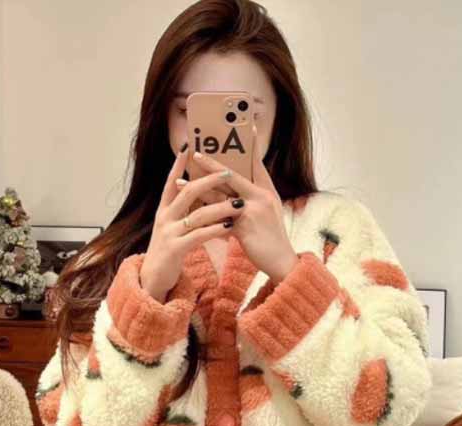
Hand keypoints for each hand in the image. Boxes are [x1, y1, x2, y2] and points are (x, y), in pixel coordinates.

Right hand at [140, 144, 245, 300]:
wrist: (152, 280)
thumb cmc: (168, 253)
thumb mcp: (173, 229)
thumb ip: (183, 214)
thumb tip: (199, 198)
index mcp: (163, 211)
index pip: (171, 183)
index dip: (179, 166)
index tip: (189, 148)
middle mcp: (164, 218)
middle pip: (186, 192)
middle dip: (208, 181)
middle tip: (228, 173)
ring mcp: (168, 233)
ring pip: (196, 215)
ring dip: (220, 208)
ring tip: (239, 204)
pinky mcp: (174, 249)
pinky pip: (198, 236)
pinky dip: (215, 230)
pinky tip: (229, 226)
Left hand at [182, 124, 298, 283]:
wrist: (282, 262)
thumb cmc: (272, 239)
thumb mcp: (266, 214)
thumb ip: (250, 201)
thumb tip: (230, 194)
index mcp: (268, 191)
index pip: (257, 164)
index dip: (250, 146)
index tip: (245, 126)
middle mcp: (262, 196)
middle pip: (233, 175)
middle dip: (212, 164)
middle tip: (195, 154)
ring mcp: (253, 210)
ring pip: (220, 195)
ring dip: (198, 188)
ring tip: (180, 182)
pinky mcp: (244, 226)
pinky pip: (218, 217)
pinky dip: (202, 214)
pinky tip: (188, 212)